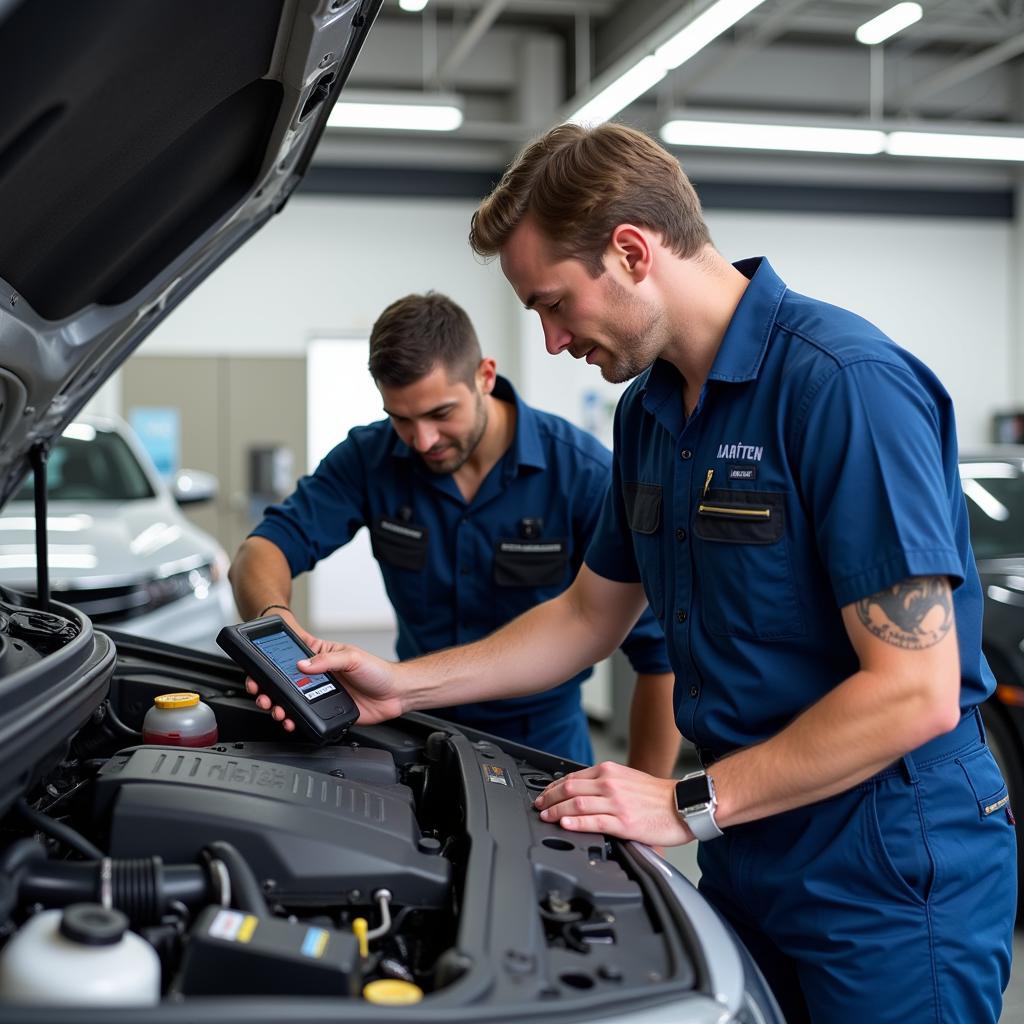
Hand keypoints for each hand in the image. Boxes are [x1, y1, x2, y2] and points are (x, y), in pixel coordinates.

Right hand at [245, 642, 404, 731]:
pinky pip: (304, 715)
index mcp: (322, 656)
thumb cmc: (379, 671)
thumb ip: (328, 661)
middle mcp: (318, 675)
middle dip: (268, 687)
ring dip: (278, 705)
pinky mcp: (325, 710)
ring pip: (291, 700)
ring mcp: (320, 693)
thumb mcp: (353, 658)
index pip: (291, 654)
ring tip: (275, 709)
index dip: (273, 659)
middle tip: (262, 693)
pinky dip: (293, 719)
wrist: (395, 695)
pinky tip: (290, 720)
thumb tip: (302, 664)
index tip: (259, 668)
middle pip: (284, 680)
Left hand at [533, 761, 693, 846]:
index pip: (572, 777)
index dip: (553, 787)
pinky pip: (593, 822)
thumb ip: (605, 783)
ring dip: (555, 811)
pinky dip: (575, 823)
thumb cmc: (658, 795)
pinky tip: (564, 824)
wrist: (684, 804)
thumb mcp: (627, 779)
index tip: (544, 795)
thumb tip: (583, 792)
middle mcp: (610, 784)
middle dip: (548, 799)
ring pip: (576, 805)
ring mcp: (616, 803)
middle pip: (569, 789)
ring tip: (545, 816)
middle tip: (538, 806)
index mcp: (610, 772)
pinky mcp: (624, 823)